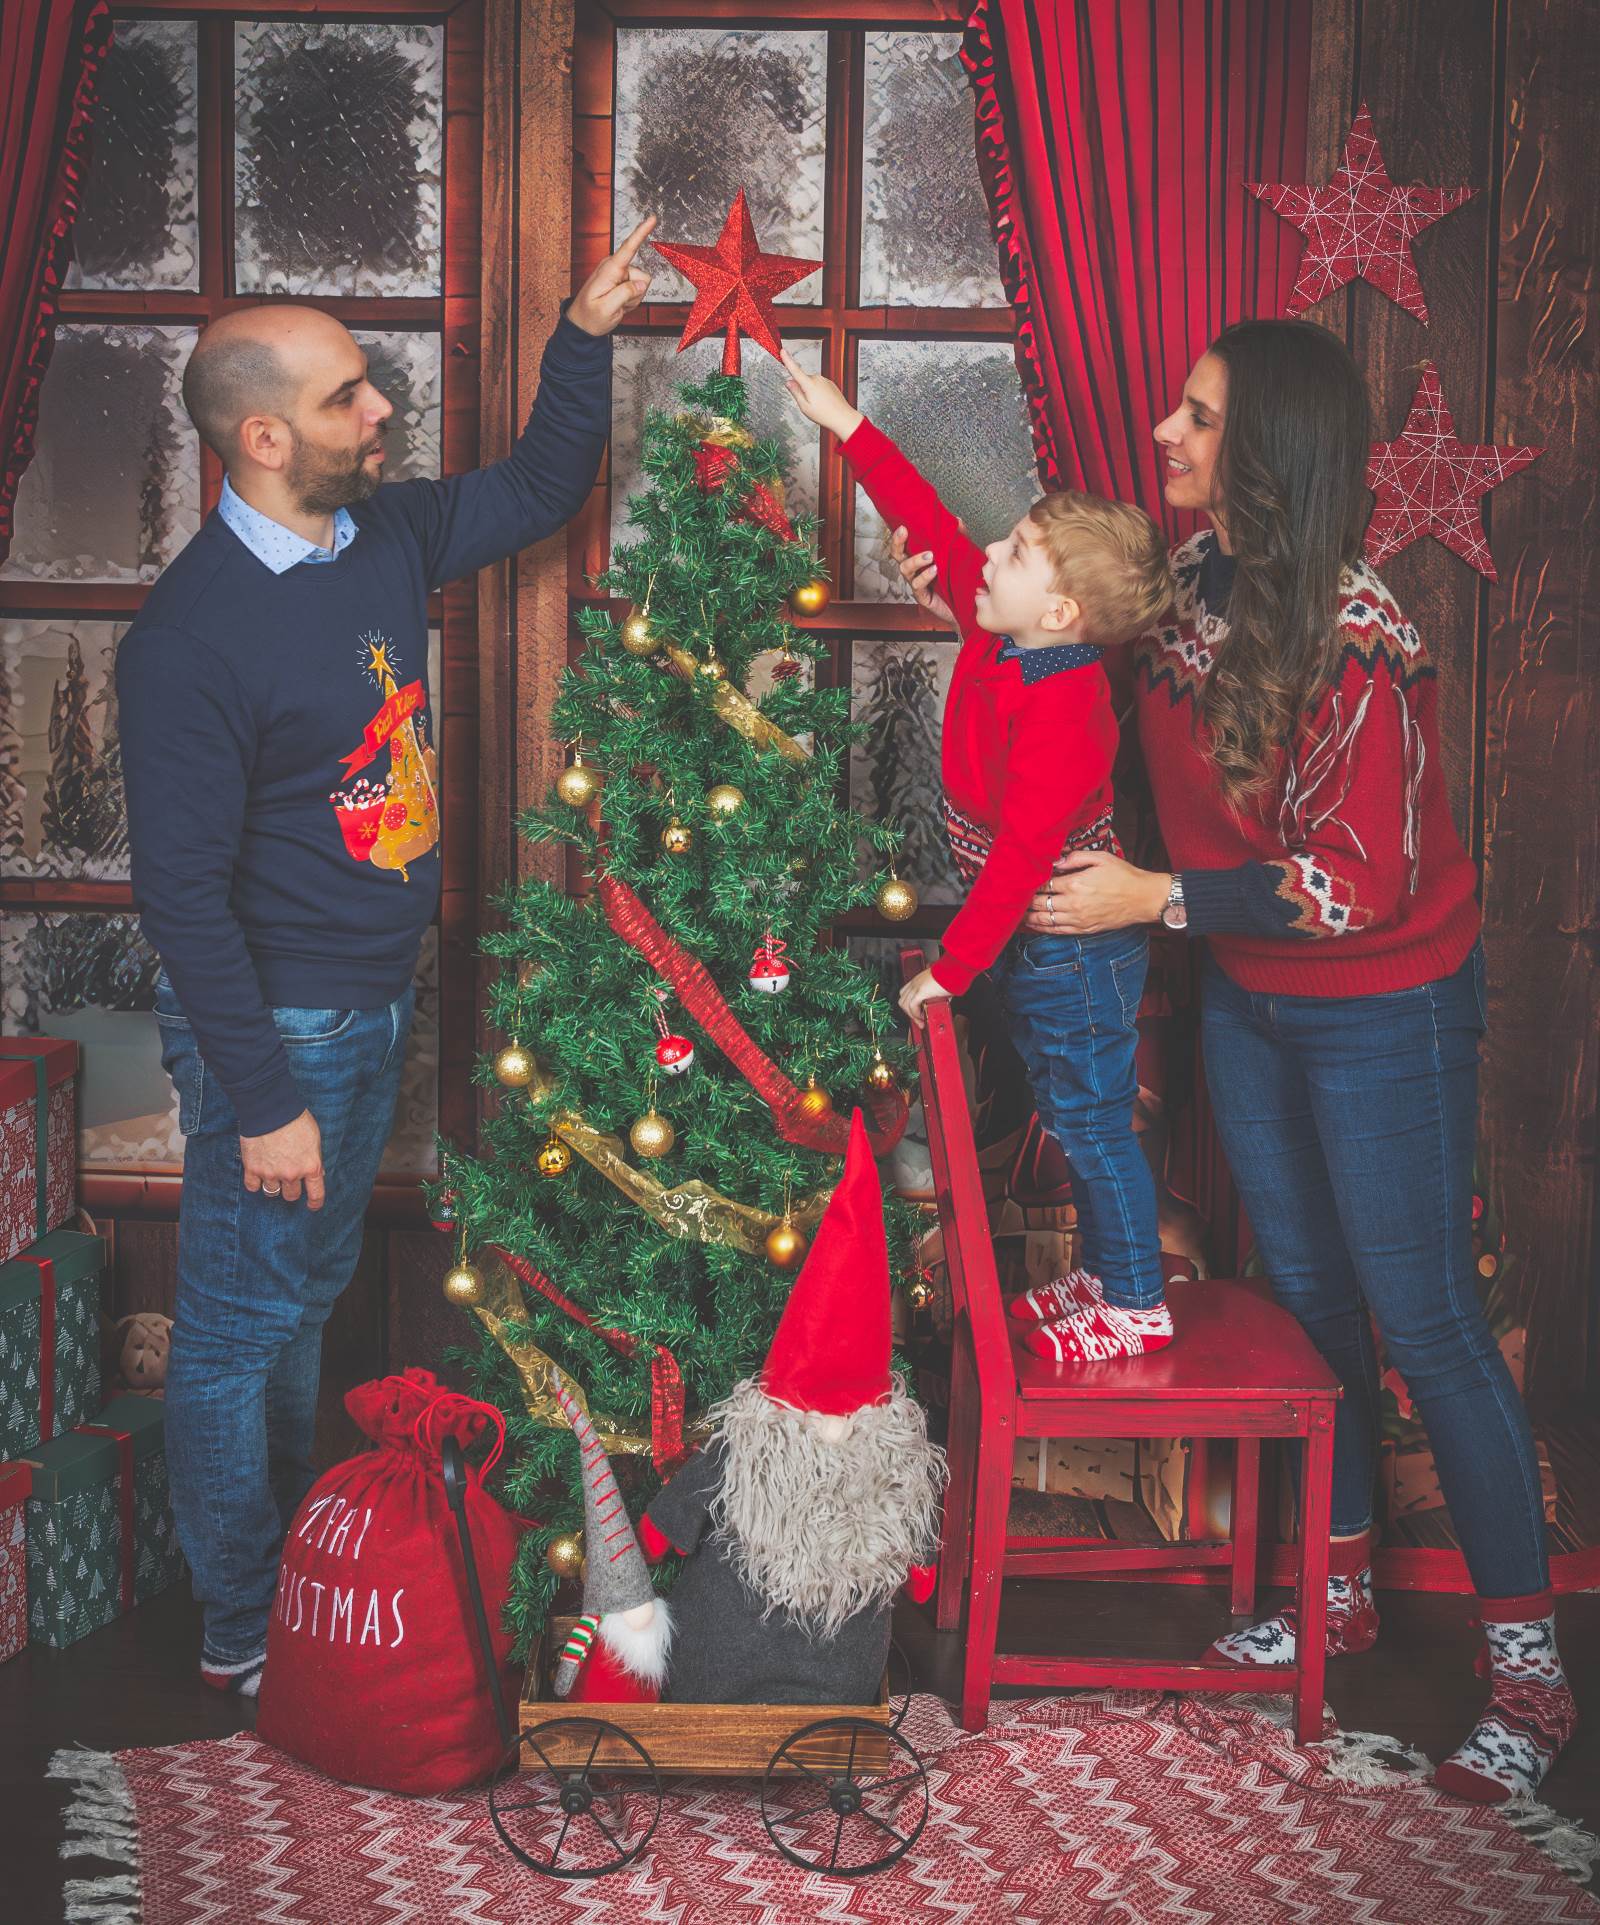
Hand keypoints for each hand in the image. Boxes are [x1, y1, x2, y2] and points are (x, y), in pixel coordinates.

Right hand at [241, 1109, 324, 1209]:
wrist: (271, 1110)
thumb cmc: (296, 1119)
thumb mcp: (315, 1138)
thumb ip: (314, 1158)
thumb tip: (317, 1173)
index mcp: (311, 1166)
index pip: (316, 1194)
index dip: (315, 1203)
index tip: (312, 1206)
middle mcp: (292, 1174)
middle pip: (291, 1195)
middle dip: (291, 1190)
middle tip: (288, 1179)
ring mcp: (271, 1173)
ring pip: (272, 1193)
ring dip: (274, 1187)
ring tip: (272, 1175)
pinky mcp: (252, 1169)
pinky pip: (253, 1187)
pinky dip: (255, 1183)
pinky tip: (257, 1176)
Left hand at [567, 214, 655, 335]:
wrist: (583, 322)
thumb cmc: (591, 316)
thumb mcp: (607, 309)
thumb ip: (625, 294)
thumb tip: (641, 283)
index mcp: (609, 270)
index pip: (628, 248)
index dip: (641, 233)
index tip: (652, 219)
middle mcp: (615, 267)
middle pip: (642, 276)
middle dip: (636, 294)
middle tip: (619, 304)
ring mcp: (619, 273)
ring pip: (642, 284)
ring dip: (633, 298)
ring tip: (617, 304)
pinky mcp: (623, 279)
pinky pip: (638, 289)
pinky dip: (632, 300)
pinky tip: (620, 303)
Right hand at [780, 350, 863, 439]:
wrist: (842, 417)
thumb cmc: (825, 414)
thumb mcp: (804, 406)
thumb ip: (795, 392)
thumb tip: (789, 382)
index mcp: (809, 384)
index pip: (795, 370)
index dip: (787, 360)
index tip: (783, 351)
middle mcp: (818, 379)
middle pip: (803, 380)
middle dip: (802, 390)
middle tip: (808, 404)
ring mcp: (825, 380)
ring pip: (811, 383)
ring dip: (811, 392)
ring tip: (818, 405)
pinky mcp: (830, 383)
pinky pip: (819, 386)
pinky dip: (818, 393)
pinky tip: (823, 402)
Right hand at [888, 524, 957, 626]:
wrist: (965, 605)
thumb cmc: (957, 580)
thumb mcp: (958, 555)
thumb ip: (957, 538)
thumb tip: (956, 520)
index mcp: (919, 559)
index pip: (904, 545)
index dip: (899, 536)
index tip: (903, 526)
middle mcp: (915, 571)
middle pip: (897, 556)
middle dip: (898, 543)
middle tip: (905, 533)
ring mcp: (917, 583)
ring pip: (905, 569)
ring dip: (915, 560)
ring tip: (930, 555)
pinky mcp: (923, 596)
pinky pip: (918, 585)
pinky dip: (925, 576)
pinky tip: (934, 570)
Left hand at [899, 964, 952, 1032]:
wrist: (954, 972)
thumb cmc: (950, 977)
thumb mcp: (940, 987)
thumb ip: (938, 995)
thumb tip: (942, 1004)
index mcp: (918, 980)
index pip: (905, 994)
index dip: (908, 1005)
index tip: (916, 1013)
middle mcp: (915, 983)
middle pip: (902, 1000)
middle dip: (909, 1012)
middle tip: (918, 1019)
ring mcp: (916, 986)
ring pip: (904, 1005)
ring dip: (912, 1015)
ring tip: (920, 1020)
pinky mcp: (920, 991)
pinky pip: (912, 1006)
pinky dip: (915, 1014)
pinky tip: (922, 1017)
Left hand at [1021, 850, 1171, 935]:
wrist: (1143, 899)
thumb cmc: (1124, 875)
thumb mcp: (1100, 858)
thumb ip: (1074, 858)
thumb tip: (1054, 862)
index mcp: (1075, 884)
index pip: (1044, 884)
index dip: (1030, 883)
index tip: (1020, 880)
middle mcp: (1073, 904)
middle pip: (1039, 903)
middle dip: (1024, 900)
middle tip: (1011, 897)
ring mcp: (1078, 919)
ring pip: (1044, 920)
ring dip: (1028, 916)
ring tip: (1015, 913)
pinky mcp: (1083, 929)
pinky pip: (1056, 931)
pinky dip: (1041, 928)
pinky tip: (1032, 924)